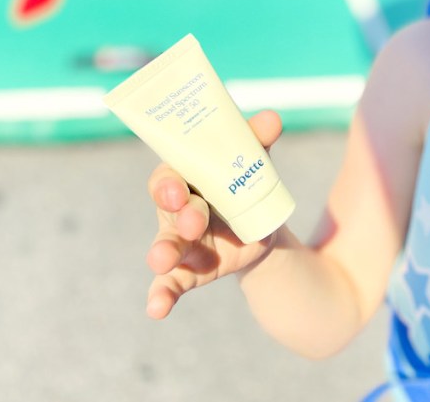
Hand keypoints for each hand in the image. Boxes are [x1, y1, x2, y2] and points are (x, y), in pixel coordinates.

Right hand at [145, 109, 282, 318]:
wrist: (259, 225)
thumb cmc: (245, 183)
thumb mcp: (254, 162)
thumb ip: (258, 142)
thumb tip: (272, 118)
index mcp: (186, 178)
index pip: (168, 176)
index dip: (169, 183)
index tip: (176, 188)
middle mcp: (176, 210)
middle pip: (169, 211)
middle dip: (179, 215)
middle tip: (194, 221)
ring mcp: (179, 242)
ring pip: (165, 247)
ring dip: (162, 254)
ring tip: (161, 261)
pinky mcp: (188, 270)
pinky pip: (168, 285)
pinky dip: (160, 297)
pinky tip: (156, 310)